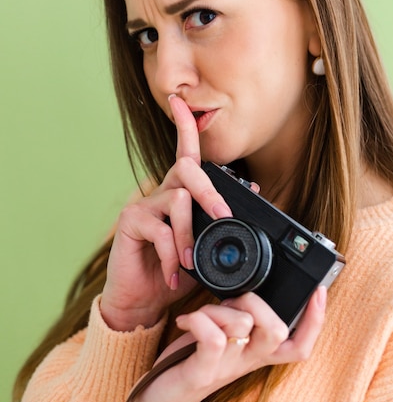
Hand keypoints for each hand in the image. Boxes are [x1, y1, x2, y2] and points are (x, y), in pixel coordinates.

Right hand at [100, 95, 232, 330]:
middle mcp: (161, 192)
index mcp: (179, 193)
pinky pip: (161, 229)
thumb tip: (253, 188)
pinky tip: (172, 272)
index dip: (184, 125)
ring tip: (189, 262)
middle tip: (223, 214)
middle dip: (211, 191)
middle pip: (186, 169)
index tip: (179, 100)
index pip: (185, 153)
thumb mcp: (204, 246)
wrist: (143, 301)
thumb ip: (220, 219)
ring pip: (178, 199)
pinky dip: (172, 254)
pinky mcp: (130, 223)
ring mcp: (143, 206)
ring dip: (190, 234)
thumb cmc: (174, 271)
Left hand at [129, 286, 326, 401]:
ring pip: (243, 326)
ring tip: (202, 313)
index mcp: (257, 352)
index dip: (316, 321)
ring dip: (219, 308)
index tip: (320, 291)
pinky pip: (213, 338)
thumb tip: (250, 288)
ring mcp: (227, 368)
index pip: (300, 345)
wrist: (163, 397)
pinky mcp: (202, 372)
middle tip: (231, 302)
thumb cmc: (194, 357)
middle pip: (279, 333)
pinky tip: (186, 320)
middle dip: (257, 303)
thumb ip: (241, 316)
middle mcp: (248, 361)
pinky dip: (199, 319)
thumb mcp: (225, 334)